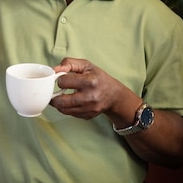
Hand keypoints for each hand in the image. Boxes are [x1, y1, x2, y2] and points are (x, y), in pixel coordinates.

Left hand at [51, 57, 182, 166]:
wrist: (130, 107)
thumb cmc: (109, 82)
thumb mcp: (95, 68)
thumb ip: (76, 64)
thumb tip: (57, 66)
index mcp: (94, 79)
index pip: (67, 78)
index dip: (58, 78)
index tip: (55, 78)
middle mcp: (94, 94)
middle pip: (63, 96)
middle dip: (55, 95)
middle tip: (52, 93)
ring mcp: (93, 109)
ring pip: (65, 108)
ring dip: (60, 105)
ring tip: (59, 101)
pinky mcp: (93, 119)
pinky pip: (72, 116)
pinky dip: (68, 112)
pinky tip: (71, 108)